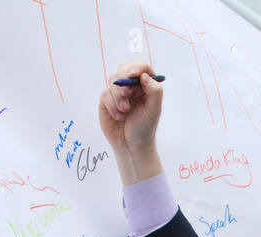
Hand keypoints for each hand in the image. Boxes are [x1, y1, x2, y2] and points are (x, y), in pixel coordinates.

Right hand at [98, 61, 163, 184]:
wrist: (131, 144)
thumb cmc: (145, 127)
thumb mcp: (154, 109)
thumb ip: (154, 91)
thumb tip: (144, 75)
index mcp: (145, 85)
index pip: (141, 67)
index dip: (137, 67)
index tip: (133, 74)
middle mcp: (132, 86)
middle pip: (124, 69)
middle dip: (124, 81)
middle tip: (127, 95)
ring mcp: (118, 92)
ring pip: (113, 81)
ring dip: (118, 96)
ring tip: (125, 110)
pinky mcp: (107, 100)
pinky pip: (105, 94)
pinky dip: (112, 105)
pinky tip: (118, 116)